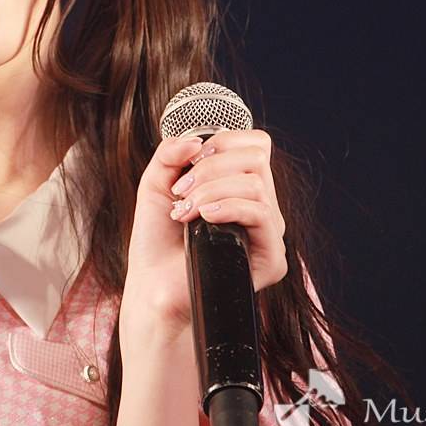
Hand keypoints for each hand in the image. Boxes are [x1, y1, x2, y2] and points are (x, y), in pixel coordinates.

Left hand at [121, 130, 287, 339]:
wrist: (153, 286)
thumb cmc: (157, 238)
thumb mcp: (156, 183)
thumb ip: (170, 153)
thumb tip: (197, 139)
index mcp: (241, 186)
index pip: (255, 145)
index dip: (223, 142)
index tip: (189, 162)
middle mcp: (260, 206)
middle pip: (256, 158)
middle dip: (211, 167)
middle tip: (181, 192)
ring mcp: (268, 232)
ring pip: (256, 186)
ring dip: (211, 191)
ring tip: (184, 211)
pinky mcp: (271, 259)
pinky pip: (262, 215)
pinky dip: (229, 208)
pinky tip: (205, 218)